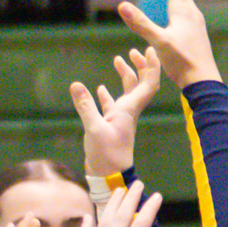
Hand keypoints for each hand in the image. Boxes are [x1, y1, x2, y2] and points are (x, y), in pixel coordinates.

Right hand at [71, 49, 162, 176]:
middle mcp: (128, 111)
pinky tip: (99, 88)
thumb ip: (86, 106)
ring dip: (125, 76)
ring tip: (117, 60)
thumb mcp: (94, 129)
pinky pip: (111, 105)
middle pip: (139, 84)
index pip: (148, 84)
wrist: (110, 176)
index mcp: (130, 109)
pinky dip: (107, 95)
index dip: (151, 67)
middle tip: (133, 50)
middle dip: (139, 66)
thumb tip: (76, 85)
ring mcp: (120, 118)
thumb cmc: (107, 155)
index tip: (150, 50)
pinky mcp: (110, 125)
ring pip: (126, 92)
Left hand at [83, 185, 163, 226]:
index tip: (157, 196)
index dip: (149, 209)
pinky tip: (89, 215)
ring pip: (104, 223)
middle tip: (138, 184)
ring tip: (119, 191)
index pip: (141, 226)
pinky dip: (87, 226)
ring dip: (111, 205)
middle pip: (122, 218)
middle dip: (131, 199)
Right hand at [116, 0, 218, 87]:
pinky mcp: (194, 32)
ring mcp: (194, 22)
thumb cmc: (183, 62)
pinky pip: (186, 8)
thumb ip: (141, 24)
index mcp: (182, 10)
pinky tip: (181, 5)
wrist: (204, 81)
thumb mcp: (159, 43)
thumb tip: (122, 5)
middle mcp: (191, 12)